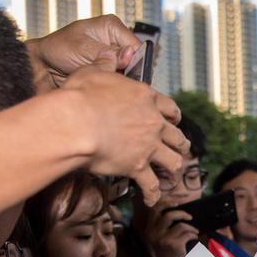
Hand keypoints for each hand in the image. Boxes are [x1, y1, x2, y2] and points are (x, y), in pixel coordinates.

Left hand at [26, 15, 140, 91]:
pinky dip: (112, 90)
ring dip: (118, 83)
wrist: (41, 68)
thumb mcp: (83, 48)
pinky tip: (103, 91)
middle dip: (126, 74)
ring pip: (128, 76)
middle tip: (112, 81)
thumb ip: (108, 53)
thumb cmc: (56, 50)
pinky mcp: (107, 75)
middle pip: (135, 63)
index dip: (134, 62)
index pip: (136, 47)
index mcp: (111, 28)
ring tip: (104, 86)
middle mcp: (114, 44)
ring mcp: (112, 61)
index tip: (123, 71)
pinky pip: (118, 85)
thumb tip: (129, 57)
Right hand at [62, 67, 185, 205]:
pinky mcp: (138, 167)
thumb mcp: (92, 72)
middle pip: (176, 135)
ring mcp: (148, 146)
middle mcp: (152, 122)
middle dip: (180, 143)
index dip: (173, 115)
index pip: (168, 106)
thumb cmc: (79, 96)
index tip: (173, 119)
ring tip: (172, 175)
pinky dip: (152, 194)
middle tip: (181, 148)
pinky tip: (151, 200)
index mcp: (144, 98)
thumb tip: (108, 56)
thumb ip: (104, 65)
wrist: (76, 122)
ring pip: (173, 161)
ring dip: (174, 168)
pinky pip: (151, 185)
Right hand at [143, 198, 199, 256]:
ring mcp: (164, 239)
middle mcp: (154, 233)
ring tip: (194, 231)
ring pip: (181, 225)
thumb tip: (178, 208)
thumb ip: (162, 224)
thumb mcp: (159, 236)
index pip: (154, 210)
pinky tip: (194, 238)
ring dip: (191, 227)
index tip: (177, 203)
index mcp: (149, 229)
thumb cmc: (165, 249)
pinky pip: (187, 234)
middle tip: (189, 217)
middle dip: (182, 214)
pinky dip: (193, 235)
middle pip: (169, 215)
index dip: (166, 203)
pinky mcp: (174, 245)